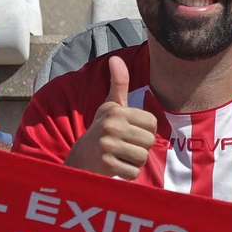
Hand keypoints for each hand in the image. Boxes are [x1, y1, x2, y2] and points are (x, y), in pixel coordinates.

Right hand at [64, 56, 157, 179]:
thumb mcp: (109, 106)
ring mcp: (107, 145)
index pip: (152, 123)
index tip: (130, 132)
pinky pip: (134, 172)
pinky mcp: (106, 164)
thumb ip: (118, 83)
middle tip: (124, 146)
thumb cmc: (101, 130)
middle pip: (149, 141)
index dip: (145, 131)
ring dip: (135, 161)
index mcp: (116, 111)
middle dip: (140, 147)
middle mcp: (111, 125)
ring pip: (143, 157)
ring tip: (121, 156)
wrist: (80, 158)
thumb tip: (115, 58)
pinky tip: (116, 167)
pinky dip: (128, 173)